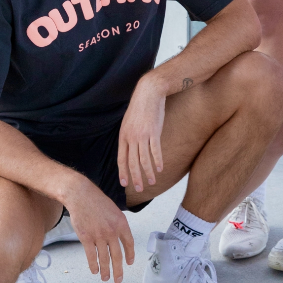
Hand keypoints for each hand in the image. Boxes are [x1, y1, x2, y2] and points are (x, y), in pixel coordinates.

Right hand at [63, 177, 135, 282]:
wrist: (81, 196)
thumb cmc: (98, 202)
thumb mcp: (114, 211)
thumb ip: (118, 225)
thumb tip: (121, 240)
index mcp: (121, 223)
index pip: (129, 243)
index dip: (130, 255)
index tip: (129, 263)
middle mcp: (112, 231)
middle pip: (117, 255)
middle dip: (118, 270)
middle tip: (118, 280)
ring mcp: (98, 235)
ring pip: (104, 258)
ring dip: (105, 270)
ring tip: (106, 278)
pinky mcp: (86, 238)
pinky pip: (91, 256)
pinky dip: (93, 265)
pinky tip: (94, 270)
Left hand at [117, 76, 166, 194]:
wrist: (148, 93)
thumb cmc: (139, 108)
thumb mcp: (128, 122)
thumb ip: (128, 136)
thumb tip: (129, 149)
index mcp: (123, 136)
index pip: (121, 159)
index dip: (123, 172)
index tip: (125, 184)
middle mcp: (131, 138)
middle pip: (132, 163)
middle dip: (136, 178)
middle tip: (139, 189)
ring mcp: (143, 135)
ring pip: (144, 160)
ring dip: (148, 173)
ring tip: (152, 182)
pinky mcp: (154, 132)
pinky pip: (155, 150)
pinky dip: (158, 161)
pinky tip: (160, 169)